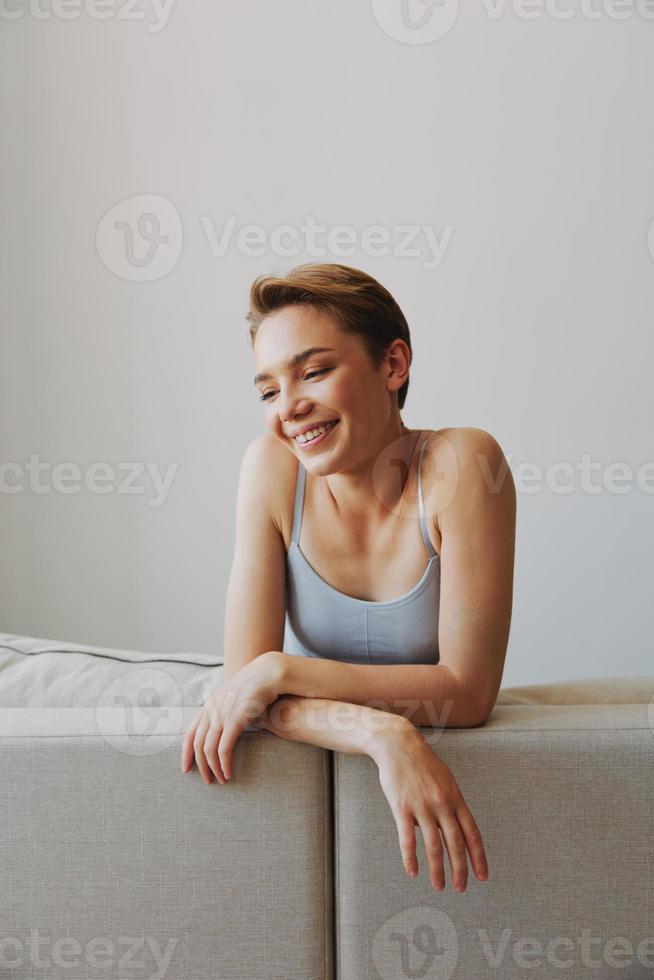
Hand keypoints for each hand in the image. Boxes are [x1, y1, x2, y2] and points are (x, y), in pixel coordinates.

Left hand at [181, 651, 283, 783]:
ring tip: (220, 780)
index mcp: (209, 704)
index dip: (185, 752)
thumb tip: (224, 730)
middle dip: (200, 765)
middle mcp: (211, 709)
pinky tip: (228, 773)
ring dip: (212, 768)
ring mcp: (221, 714)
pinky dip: (224, 763)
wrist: (268, 674)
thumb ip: (226, 713)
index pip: (190, 732)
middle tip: (207, 781)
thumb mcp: (234, 699)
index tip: (186, 768)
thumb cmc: (255, 688)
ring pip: (208, 749)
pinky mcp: (234, 720)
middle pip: (197, 744)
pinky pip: (223, 748)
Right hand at [370, 723, 488, 891]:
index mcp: (455, 798)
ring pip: (434, 845)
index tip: (482, 876)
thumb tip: (456, 827)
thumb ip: (452, 803)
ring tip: (439, 886)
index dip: (478, 856)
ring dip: (437, 870)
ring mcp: (422, 806)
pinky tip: (413, 872)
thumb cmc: (422, 763)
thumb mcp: (445, 779)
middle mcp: (442, 804)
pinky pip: (407, 839)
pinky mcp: (402, 807)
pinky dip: (411, 858)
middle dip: (460, 869)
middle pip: (456, 843)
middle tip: (461, 888)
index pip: (472, 833)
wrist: (398, 744)